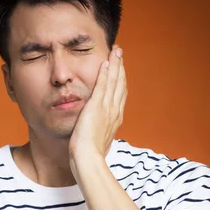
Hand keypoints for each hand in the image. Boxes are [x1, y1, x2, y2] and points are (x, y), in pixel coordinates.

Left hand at [69, 45, 126, 174]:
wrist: (88, 159)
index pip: (120, 95)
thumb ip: (100, 133)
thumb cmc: (91, 155)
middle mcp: (114, 111)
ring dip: (115, 64)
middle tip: (120, 53)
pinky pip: (102, 85)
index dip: (121, 80)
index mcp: (115, 119)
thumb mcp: (98, 141)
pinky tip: (105, 62)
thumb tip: (99, 134)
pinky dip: (105, 73)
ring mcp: (106, 108)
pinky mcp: (96, 107)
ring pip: (114, 81)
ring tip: (116, 51)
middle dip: (120, 67)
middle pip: (120, 84)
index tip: (120, 69)